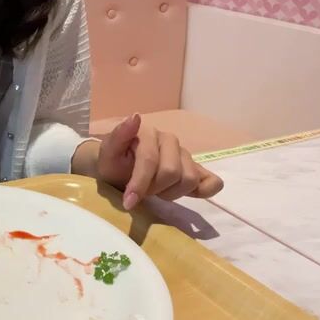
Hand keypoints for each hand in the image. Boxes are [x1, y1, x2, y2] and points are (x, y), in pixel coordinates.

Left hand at [74, 114, 223, 209]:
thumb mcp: (107, 152)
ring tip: (156, 191)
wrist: (119, 169)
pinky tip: (190, 195)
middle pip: (172, 172)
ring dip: (171, 193)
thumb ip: (119, 135)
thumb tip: (136, 117)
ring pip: (189, 179)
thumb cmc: (114, 162)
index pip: (150, 160)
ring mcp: (185, 155)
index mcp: (149, 133)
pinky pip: (212, 182)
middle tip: (142, 192)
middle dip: (154, 188)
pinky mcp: (195, 169)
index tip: (129, 202)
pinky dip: (205, 191)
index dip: (140, 184)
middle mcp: (170, 141)